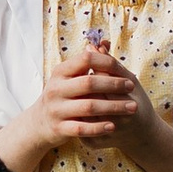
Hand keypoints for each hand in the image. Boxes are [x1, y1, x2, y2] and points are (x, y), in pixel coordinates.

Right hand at [41, 42, 155, 160]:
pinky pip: (82, 128)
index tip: (125, 72)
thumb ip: (88, 62)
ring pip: (88, 107)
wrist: (40, 121)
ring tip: (131, 108)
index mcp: (61, 72)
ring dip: (113, 107)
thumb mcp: (70, 76)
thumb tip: (105, 43)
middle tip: (132, 87)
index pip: (86, 59)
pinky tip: (113, 126)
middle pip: (89, 83)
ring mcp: (57, 109)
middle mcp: (56, 89)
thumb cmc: (63, 94)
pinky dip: (98, 127)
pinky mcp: (59, 128)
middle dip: (114, 84)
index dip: (107, 63)